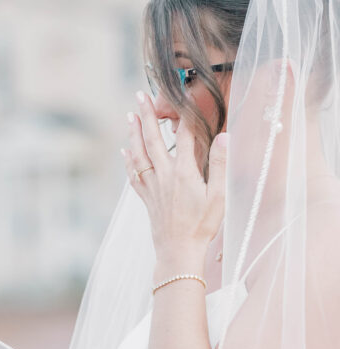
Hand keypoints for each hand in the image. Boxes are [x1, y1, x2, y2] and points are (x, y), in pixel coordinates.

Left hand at [124, 91, 227, 261]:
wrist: (178, 251)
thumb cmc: (202, 226)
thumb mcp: (219, 196)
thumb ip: (220, 164)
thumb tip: (225, 136)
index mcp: (183, 173)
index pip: (184, 137)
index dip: (184, 116)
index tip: (182, 98)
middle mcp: (163, 176)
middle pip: (152, 139)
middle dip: (146, 116)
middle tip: (140, 96)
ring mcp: (152, 186)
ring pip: (138, 154)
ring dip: (133, 133)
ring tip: (129, 116)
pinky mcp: (146, 198)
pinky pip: (133, 174)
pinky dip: (128, 161)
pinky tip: (125, 150)